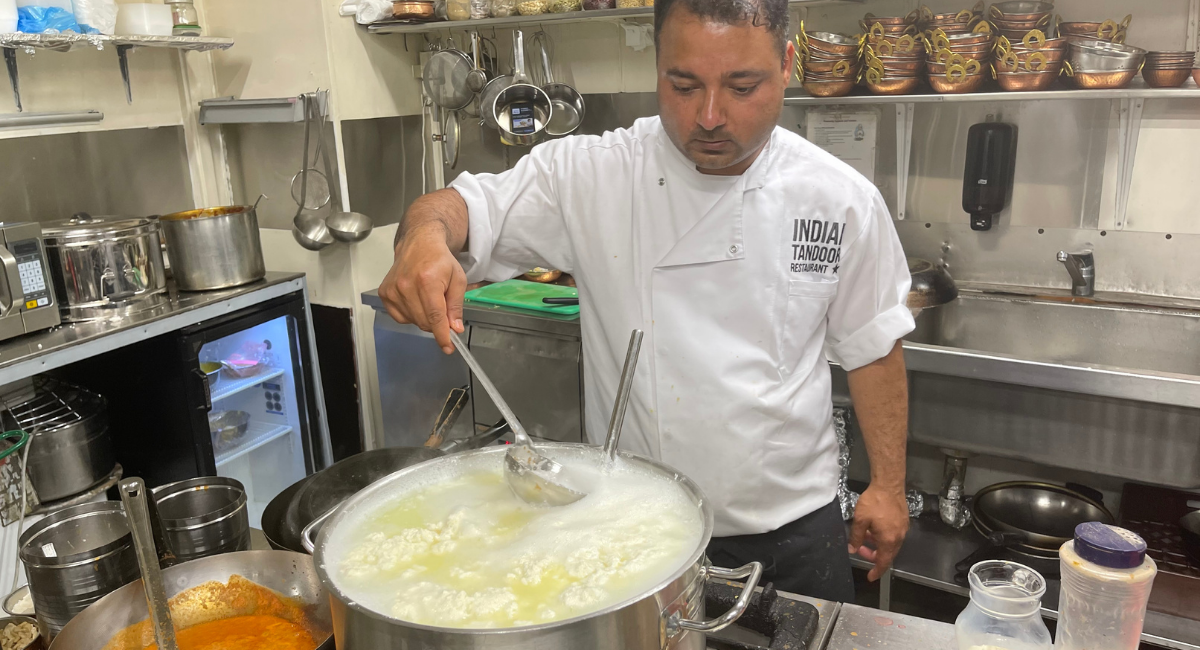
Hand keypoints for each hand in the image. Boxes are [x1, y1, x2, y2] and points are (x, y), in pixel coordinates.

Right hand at [378, 223, 467, 353]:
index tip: (448, 347)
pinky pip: (400, 317)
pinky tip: (416, 300)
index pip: (434, 316)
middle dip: (437, 323)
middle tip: (443, 310)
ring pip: (413, 321)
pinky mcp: (385, 293)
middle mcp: (406, 286)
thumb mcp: (458, 279)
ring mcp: (393, 290)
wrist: (418, 244)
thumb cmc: (440, 260)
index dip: (442, 335)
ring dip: (424, 317)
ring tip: (428, 298)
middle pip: (424, 321)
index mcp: (427, 280)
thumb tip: (454, 328)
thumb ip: (456, 305)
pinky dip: (411, 314)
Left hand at [848, 484, 909, 581]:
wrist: (889, 485)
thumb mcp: (860, 520)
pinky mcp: (903, 522)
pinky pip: (893, 536)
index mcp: (889, 540)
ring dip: (877, 545)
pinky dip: (883, 537)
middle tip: (859, 549)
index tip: (870, 577)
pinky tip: (874, 529)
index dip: (876, 571)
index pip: (883, 562)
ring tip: (865, 537)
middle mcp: (898, 537)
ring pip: (890, 545)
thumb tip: (852, 549)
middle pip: (887, 554)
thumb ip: (856, 536)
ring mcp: (902, 529)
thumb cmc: (874, 502)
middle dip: (873, 556)